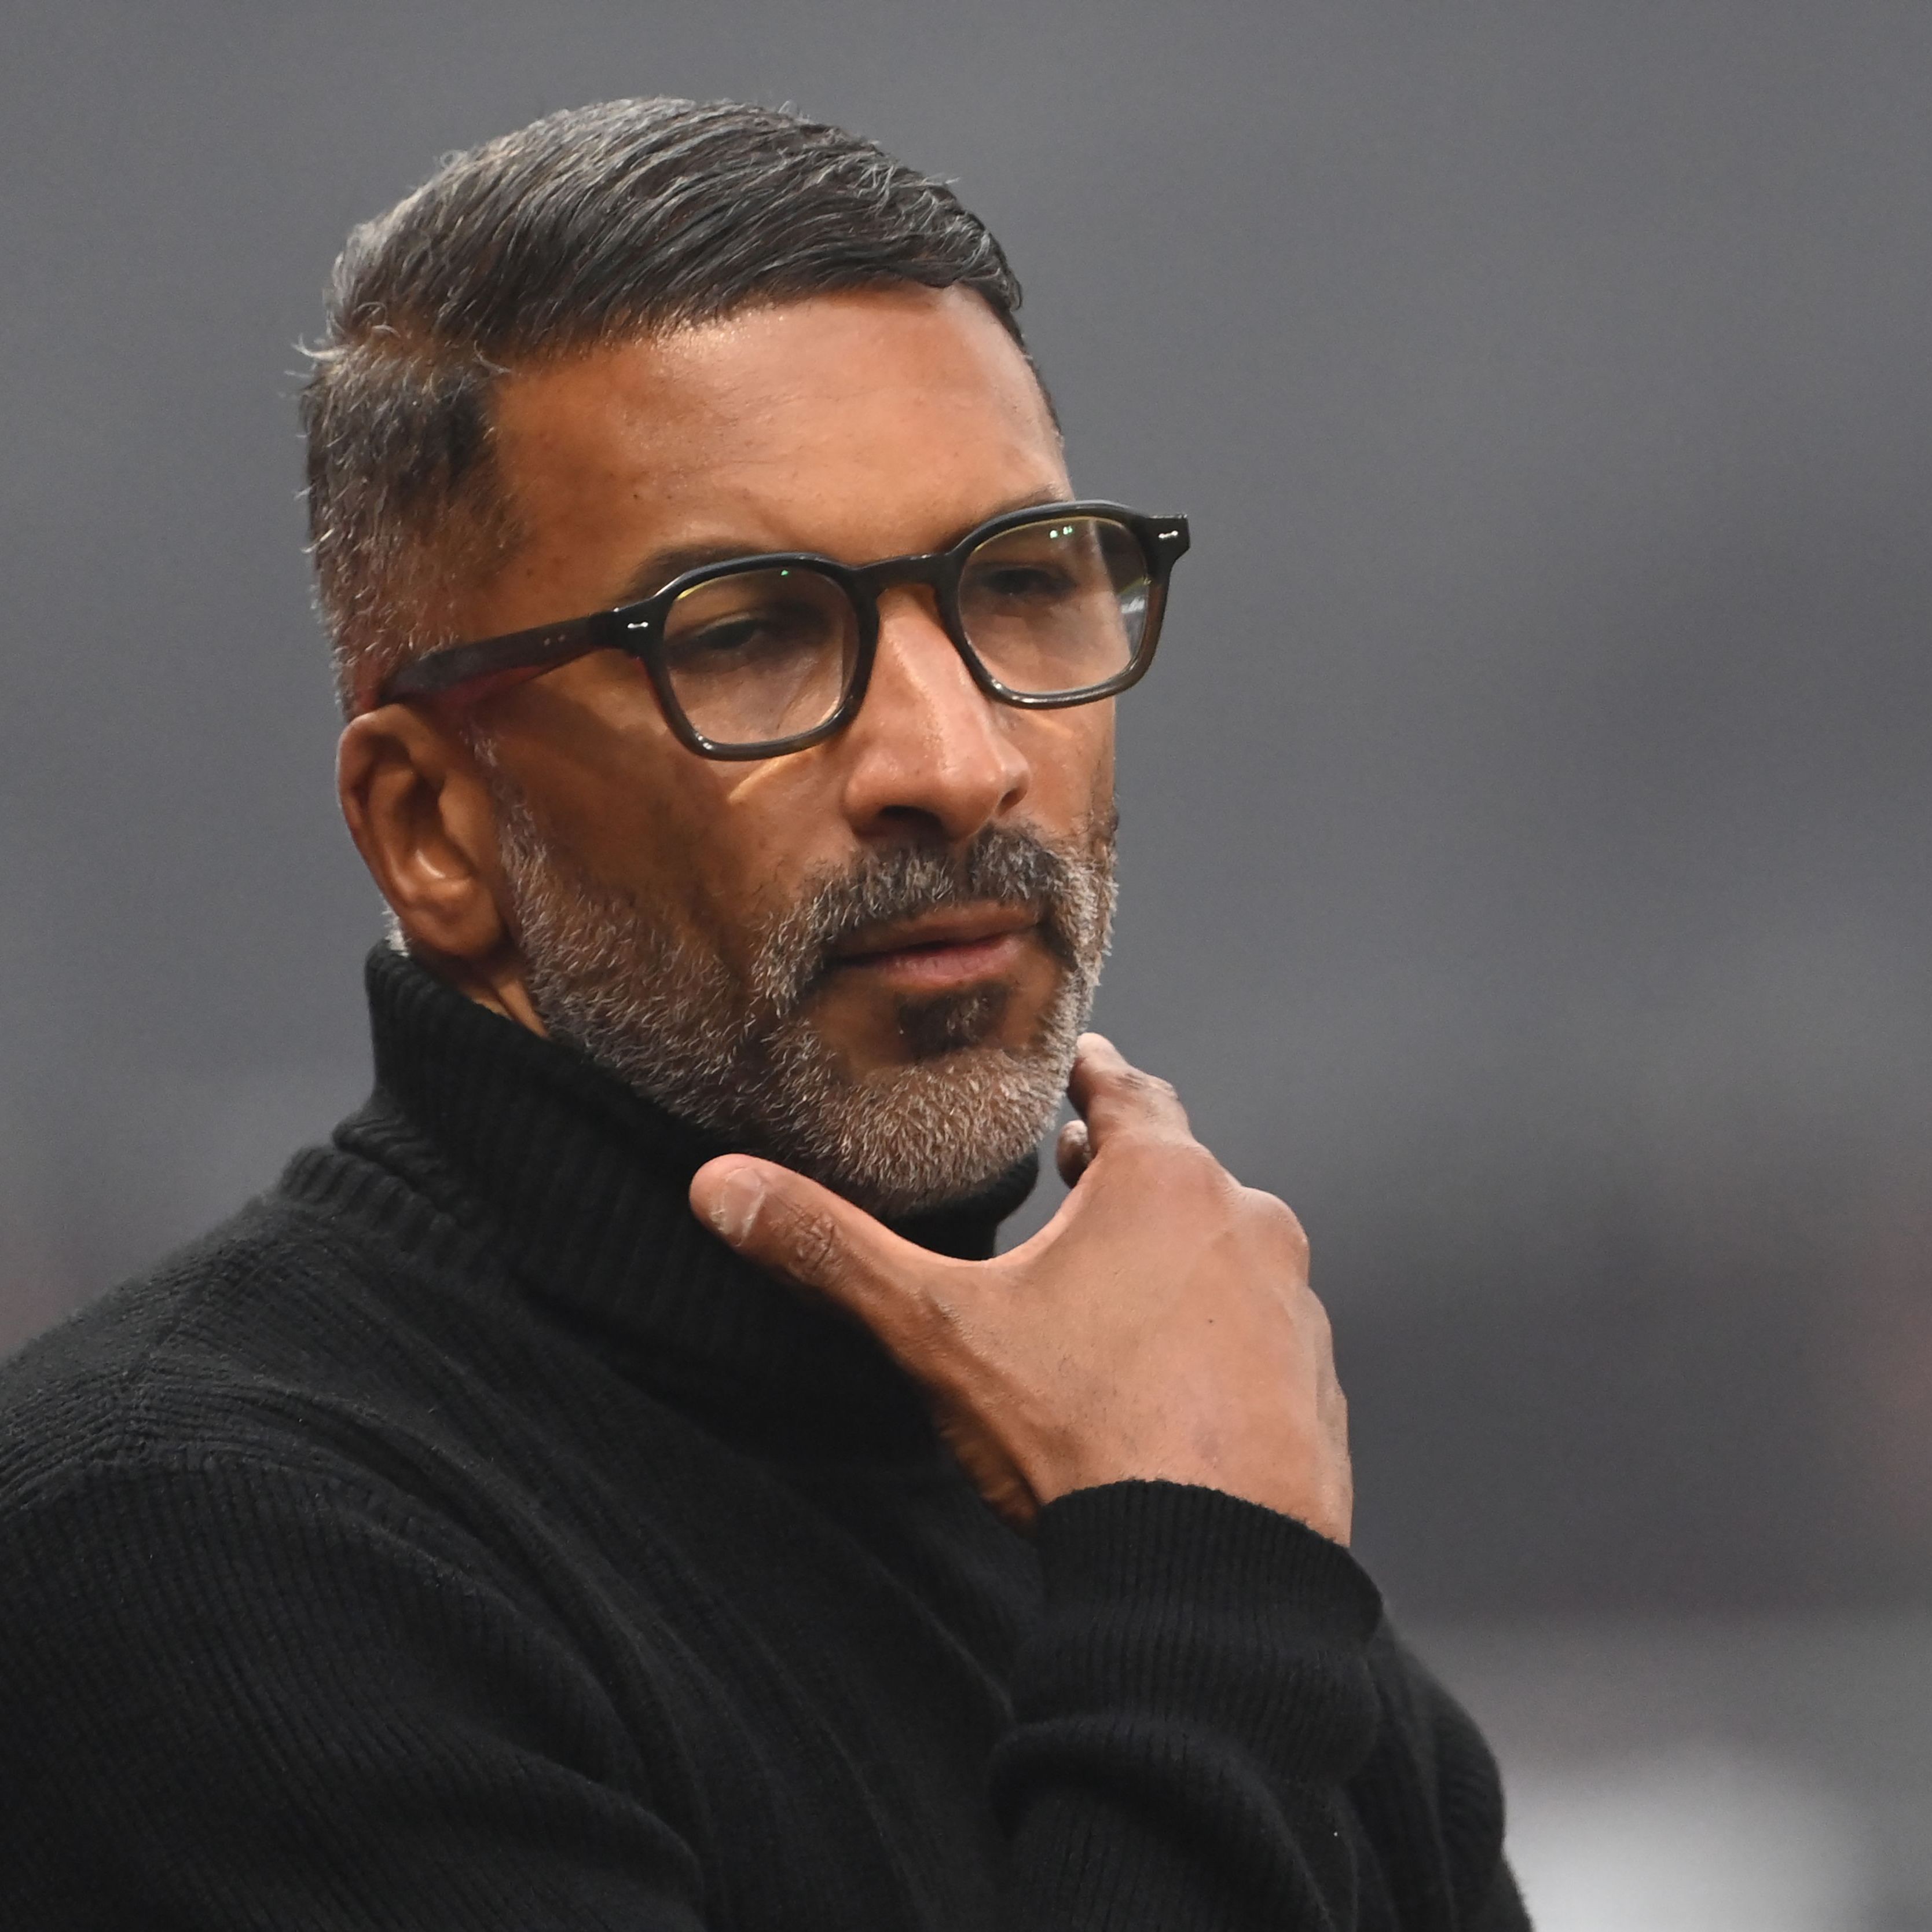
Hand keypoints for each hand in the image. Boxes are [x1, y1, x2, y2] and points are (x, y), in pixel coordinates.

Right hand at [689, 1034, 1351, 1540]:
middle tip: (1082, 1163)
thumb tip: (721, 1188)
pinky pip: (1262, 1337)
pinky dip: (1220, 1339)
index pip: (1127, 1093)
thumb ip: (832, 1250)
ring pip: (1227, 1254)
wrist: (1206, 1573)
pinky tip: (1177, 1383)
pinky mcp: (1314, 1386)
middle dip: (1128, 1168)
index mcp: (1163, 1184)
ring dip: (1179, 1257)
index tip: (1082, 1061)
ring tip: (1122, 1287)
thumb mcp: (938, 1329)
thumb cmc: (1080, 1434)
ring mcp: (1293, 1308)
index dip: (1094, 1074)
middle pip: (1181, 1172)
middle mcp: (1247, 1226)